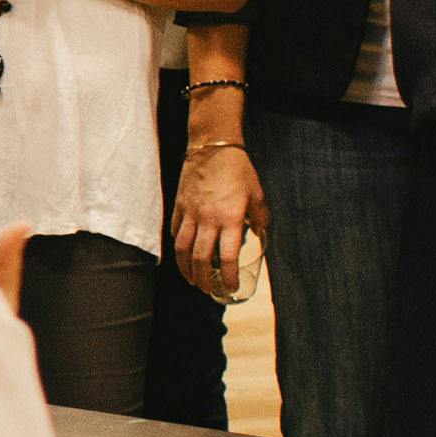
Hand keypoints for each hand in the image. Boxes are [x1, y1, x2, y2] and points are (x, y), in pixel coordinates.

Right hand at [170, 145, 265, 299]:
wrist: (212, 146)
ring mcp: (190, 213)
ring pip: (182, 249)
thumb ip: (260, 216)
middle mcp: (207, 220)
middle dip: (203, 280)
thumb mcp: (257, 193)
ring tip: (191, 279)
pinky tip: (182, 252)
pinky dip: (178, 245)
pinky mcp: (179, 205)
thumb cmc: (237, 169)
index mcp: (230, 220)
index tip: (231, 288)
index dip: (228, 277)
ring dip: (185, 268)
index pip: (226, 257)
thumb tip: (260, 229)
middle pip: (200, 259)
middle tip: (208, 289)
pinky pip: (175, 230)